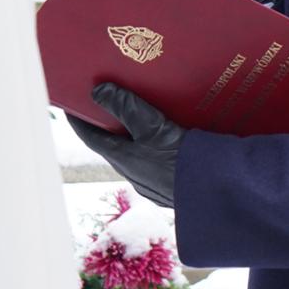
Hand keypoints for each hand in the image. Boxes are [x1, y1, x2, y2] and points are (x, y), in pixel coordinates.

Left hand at [69, 83, 185, 207]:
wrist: (216, 197)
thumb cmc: (183, 163)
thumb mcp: (154, 128)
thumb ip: (129, 108)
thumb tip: (100, 91)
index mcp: (122, 157)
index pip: (90, 135)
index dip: (79, 118)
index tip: (72, 102)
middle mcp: (133, 171)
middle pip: (116, 143)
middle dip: (115, 123)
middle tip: (116, 100)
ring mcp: (154, 180)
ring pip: (141, 152)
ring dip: (141, 135)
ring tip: (152, 115)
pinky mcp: (175, 184)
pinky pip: (162, 159)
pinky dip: (163, 145)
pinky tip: (180, 137)